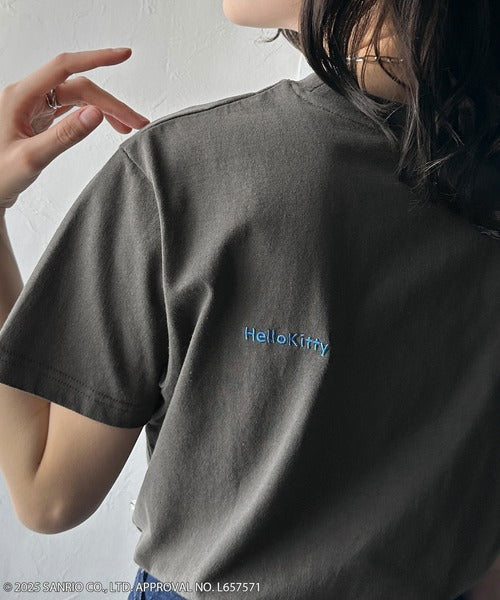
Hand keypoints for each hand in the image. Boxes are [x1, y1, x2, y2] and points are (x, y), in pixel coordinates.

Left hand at [0, 47, 149, 208]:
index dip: (97, 59)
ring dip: (104, 109)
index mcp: (20, 97)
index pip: (64, 67)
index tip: (123, 56)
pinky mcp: (37, 119)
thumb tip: (97, 113)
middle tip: (136, 123)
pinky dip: (90, 115)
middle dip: (110, 102)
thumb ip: (65, 135)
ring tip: (126, 128)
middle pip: (78, 88)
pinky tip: (103, 124)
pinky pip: (68, 109)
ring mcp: (32, 107)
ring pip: (76, 98)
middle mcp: (27, 96)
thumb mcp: (32, 158)